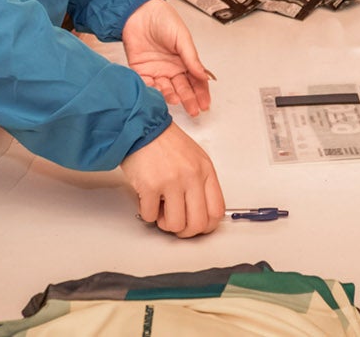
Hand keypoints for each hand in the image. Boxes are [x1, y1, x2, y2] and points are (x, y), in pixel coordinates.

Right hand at [121, 123, 224, 237]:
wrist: (142, 128)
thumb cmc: (165, 142)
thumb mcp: (194, 158)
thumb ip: (200, 183)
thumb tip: (201, 211)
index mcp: (205, 170)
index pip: (217, 210)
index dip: (207, 225)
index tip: (197, 226)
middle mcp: (192, 176)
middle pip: (198, 223)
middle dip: (185, 231)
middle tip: (176, 224)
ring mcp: (172, 182)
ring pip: (175, 225)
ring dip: (165, 224)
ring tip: (160, 211)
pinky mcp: (151, 186)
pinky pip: (151, 216)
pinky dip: (148, 213)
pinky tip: (147, 200)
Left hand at [123, 0, 213, 116]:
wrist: (138, 11)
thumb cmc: (162, 18)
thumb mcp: (182, 37)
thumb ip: (191, 58)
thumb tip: (203, 75)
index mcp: (184, 59)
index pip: (196, 80)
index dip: (202, 92)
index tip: (205, 104)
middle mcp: (171, 67)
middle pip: (183, 88)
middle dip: (190, 99)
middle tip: (194, 110)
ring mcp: (156, 70)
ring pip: (166, 89)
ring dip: (172, 96)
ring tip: (177, 100)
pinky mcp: (140, 71)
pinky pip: (146, 85)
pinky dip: (152, 92)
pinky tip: (158, 95)